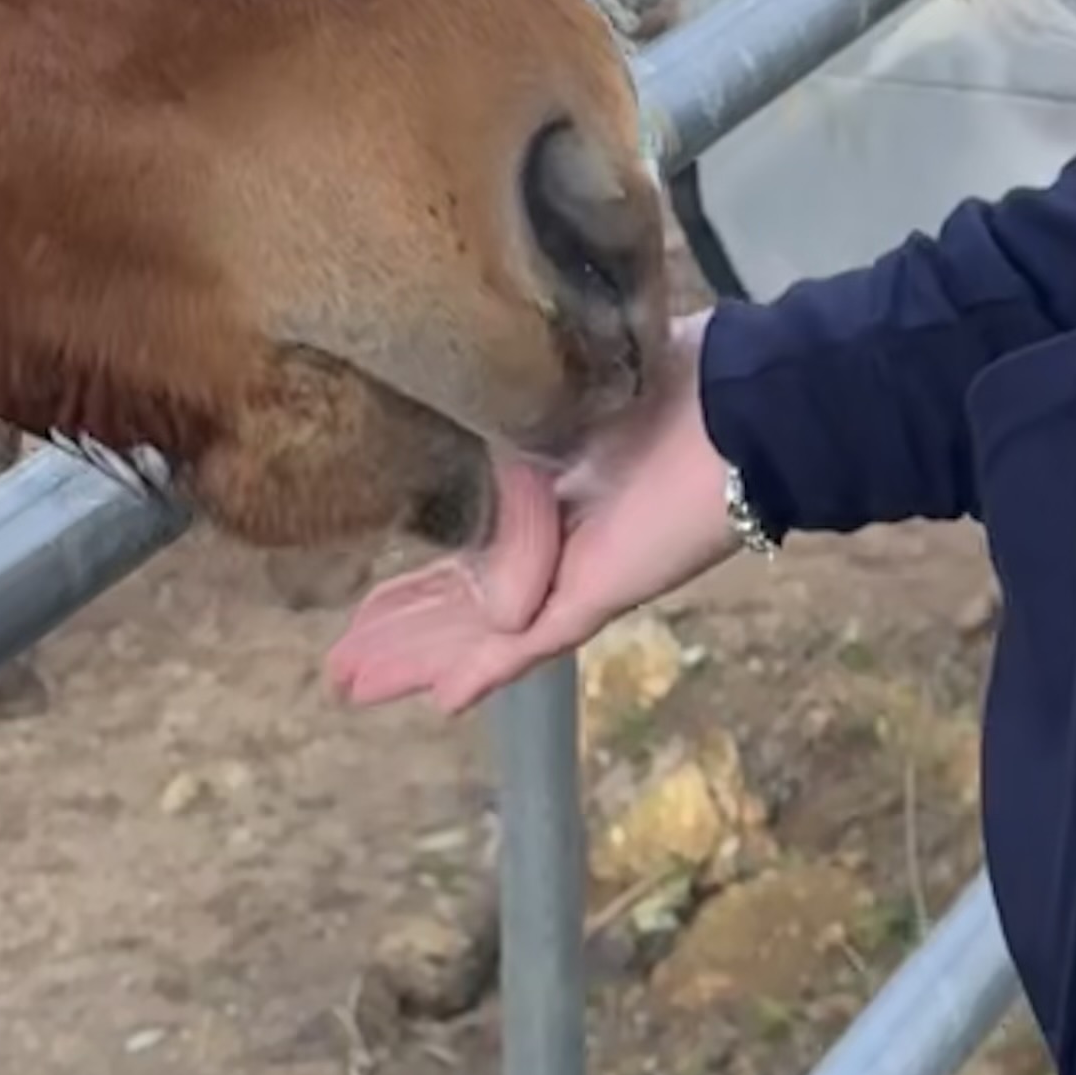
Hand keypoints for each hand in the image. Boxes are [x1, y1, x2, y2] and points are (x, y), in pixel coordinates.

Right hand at [323, 318, 744, 712]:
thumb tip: (452, 514)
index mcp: (542, 493)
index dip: (406, 585)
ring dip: (421, 658)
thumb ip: (505, 456)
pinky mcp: (604, 589)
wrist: (737, 401)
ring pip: (483, 630)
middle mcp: (554, 541)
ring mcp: (577, 570)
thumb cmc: (661, 376)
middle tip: (338, 672)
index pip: (460, 552)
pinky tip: (442, 697)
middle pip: (461, 604)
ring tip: (355, 688)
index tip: (354, 608)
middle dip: (397, 634)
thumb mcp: (552, 398)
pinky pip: (535, 637)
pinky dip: (487, 667)